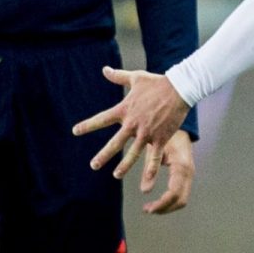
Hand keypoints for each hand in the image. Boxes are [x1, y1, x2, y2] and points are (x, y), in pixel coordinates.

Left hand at [73, 67, 192, 182]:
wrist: (179, 88)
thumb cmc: (157, 82)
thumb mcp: (136, 77)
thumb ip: (118, 76)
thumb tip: (105, 69)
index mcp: (124, 110)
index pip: (101, 119)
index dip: (87, 126)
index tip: (75, 132)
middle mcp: (132, 124)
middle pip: (115, 143)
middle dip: (103, 155)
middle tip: (93, 165)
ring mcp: (146, 133)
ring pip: (132, 153)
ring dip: (124, 165)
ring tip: (116, 175)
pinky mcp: (160, 138)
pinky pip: (154, 157)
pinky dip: (151, 170)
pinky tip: (147, 183)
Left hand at [138, 130, 195, 214]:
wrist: (177, 124)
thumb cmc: (164, 135)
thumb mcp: (153, 152)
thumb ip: (149, 170)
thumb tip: (144, 191)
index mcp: (182, 166)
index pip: (174, 193)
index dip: (161, 204)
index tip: (147, 208)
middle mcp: (188, 172)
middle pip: (181, 200)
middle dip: (164, 208)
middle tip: (147, 209)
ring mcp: (189, 174)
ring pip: (182, 199)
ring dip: (167, 206)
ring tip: (150, 207)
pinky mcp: (186, 175)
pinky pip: (181, 193)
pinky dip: (170, 201)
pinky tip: (157, 201)